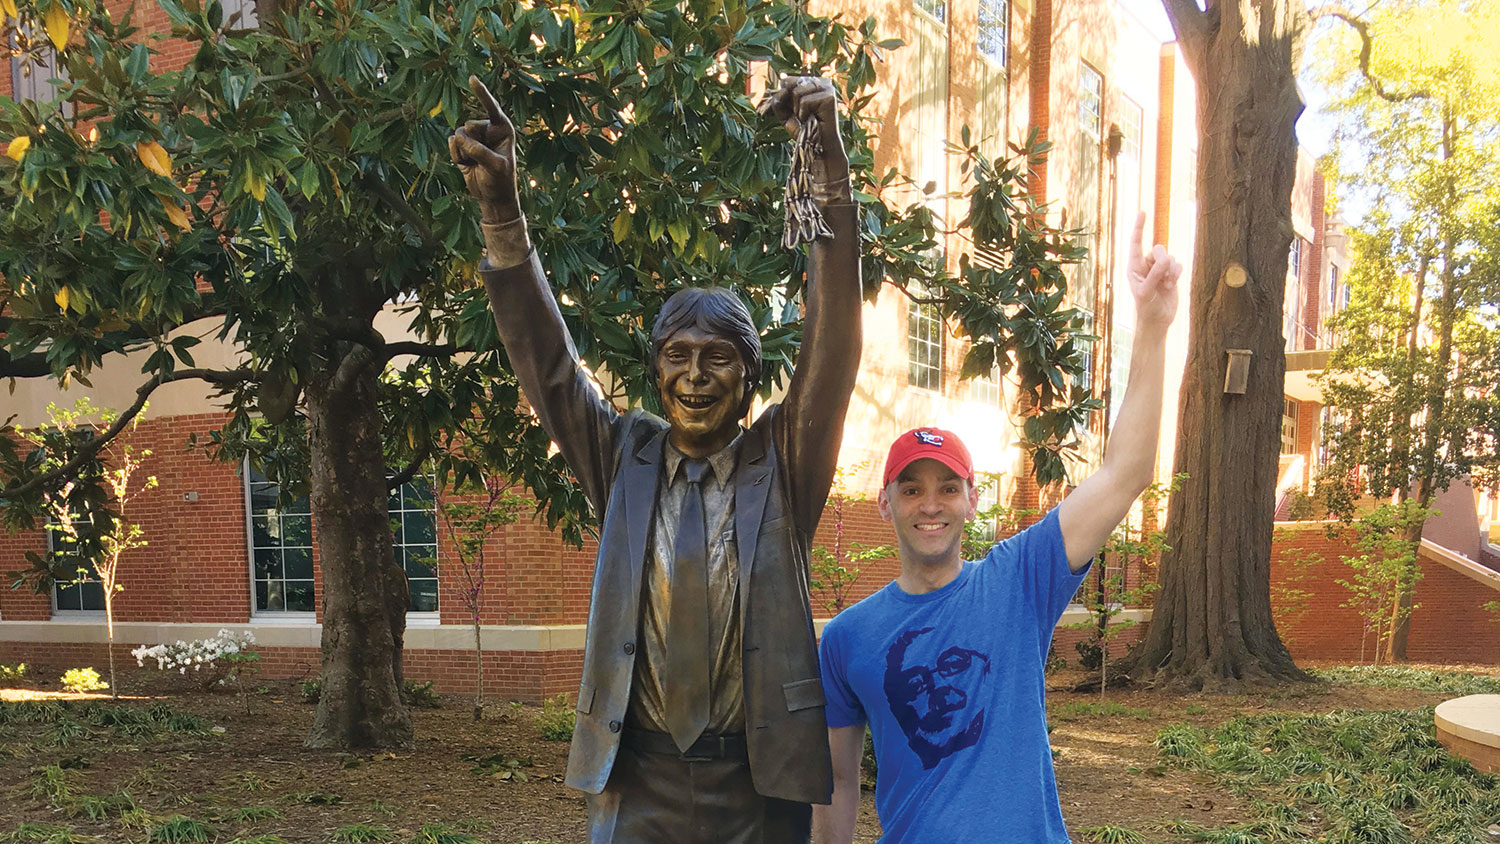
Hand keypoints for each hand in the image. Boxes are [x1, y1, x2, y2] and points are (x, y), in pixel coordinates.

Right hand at [449, 76, 521, 223]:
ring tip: (476, 164)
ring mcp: (474, 138)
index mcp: (503, 129)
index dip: (481, 93)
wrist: (493, 197)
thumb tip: (459, 137)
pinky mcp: (462, 147)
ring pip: (458, 135)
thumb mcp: (496, 166)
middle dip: (472, 143)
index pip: (491, 107)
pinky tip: (467, 166)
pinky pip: (452, 145)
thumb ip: (479, 151)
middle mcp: (488, 129)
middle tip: (482, 159)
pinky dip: (457, 157)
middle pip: (469, 125)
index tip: (471, 78)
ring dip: (464, 152)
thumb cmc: (501, 180)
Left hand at [763, 76, 849, 186]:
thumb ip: (778, 100)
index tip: (792, 110)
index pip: (787, 80)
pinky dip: (804, 113)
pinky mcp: (829, 97)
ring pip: (797, 92)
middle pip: (790, 84)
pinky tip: (812, 119)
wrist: (816, 146)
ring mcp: (827, 88)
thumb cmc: (803, 129)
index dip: (784, 97)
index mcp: (810, 82)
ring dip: (797, 110)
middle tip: (801, 115)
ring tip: (807, 118)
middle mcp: (820, 82)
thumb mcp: (784, 113)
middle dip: (790, 103)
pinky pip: (804, 101)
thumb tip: (780, 90)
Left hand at [1126, 212, 1180, 330]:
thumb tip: (1165, 260)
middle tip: (1164, 275)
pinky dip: (1177, 273)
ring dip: (1171, 270)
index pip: (1136, 243)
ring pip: (1170, 257)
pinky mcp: (1170, 274)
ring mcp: (1158, 269)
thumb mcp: (1146, 292)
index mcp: (1133, 267)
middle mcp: (1145, 265)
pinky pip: (1178, 264)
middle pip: (1159, 249)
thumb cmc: (1145, 308)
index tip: (1142, 212)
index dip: (1139, 227)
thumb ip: (1154, 275)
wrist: (1157, 320)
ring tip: (1167, 284)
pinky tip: (1172, 284)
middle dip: (1164, 260)